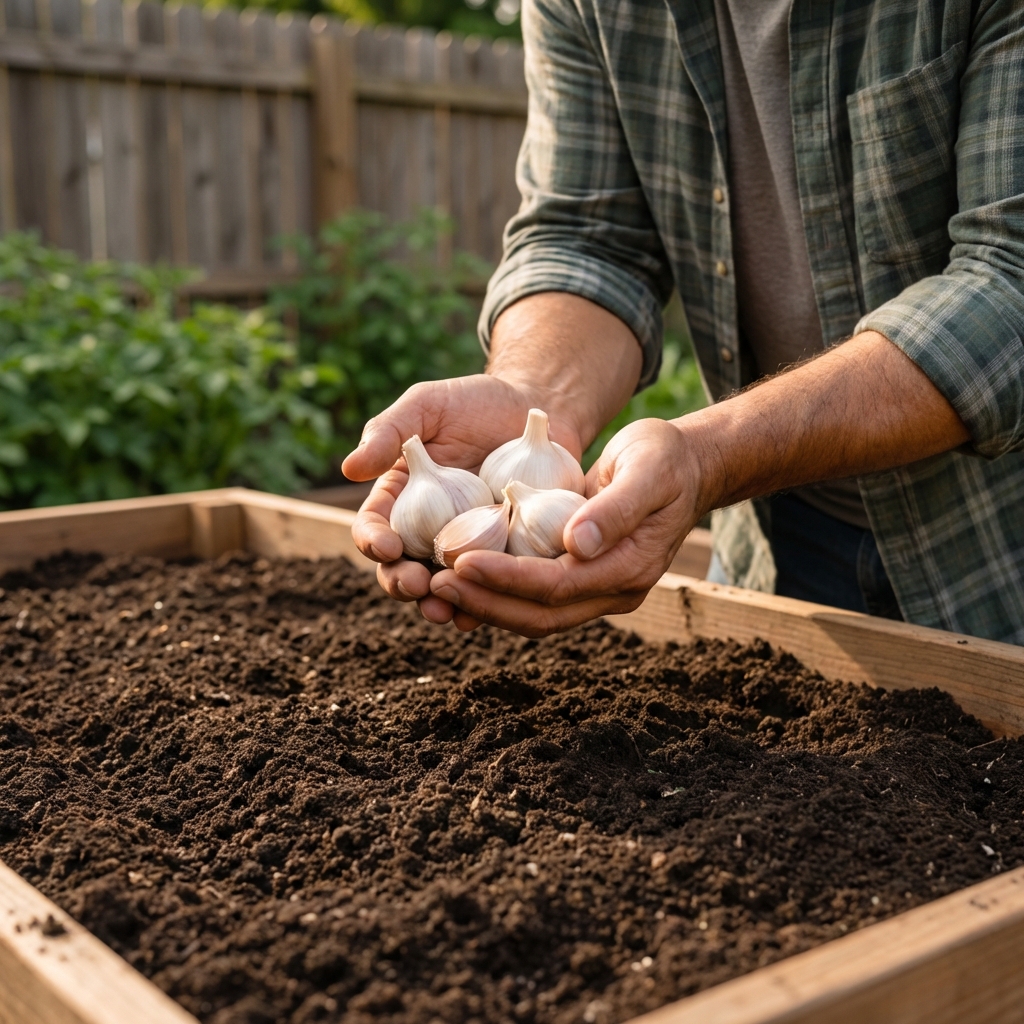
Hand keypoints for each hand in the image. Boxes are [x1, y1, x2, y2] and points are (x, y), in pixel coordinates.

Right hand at [341, 374, 584, 623]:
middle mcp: (428, 531)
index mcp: (401, 499)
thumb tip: (350, 468)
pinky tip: (492, 607)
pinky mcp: (506, 555)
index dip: (373, 541)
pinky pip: (494, 585)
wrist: (536, 409)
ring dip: (442, 605)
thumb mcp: (429, 405)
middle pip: (402, 569)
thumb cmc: (476, 402)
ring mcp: (468, 547)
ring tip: (448, 612)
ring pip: (447, 587)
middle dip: (403, 584)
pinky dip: (489, 601)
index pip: (374, 527)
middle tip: (416, 586)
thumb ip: (389, 431)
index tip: (386, 545)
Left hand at [426, 417, 705, 635]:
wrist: (686, 465)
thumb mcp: (648, 470)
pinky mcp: (582, 576)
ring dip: (486, 603)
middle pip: (540, 614)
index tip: (461, 564)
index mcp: (630, 568)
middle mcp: (613, 589)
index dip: (506, 580)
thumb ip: (616, 508)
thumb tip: (575, 545)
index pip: (557, 586)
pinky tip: (462, 574)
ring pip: (534, 613)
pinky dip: (498, 590)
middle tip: (435, 585)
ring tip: (437, 584)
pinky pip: (536, 595)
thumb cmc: (666, 459)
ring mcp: (598, 588)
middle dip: (486, 603)